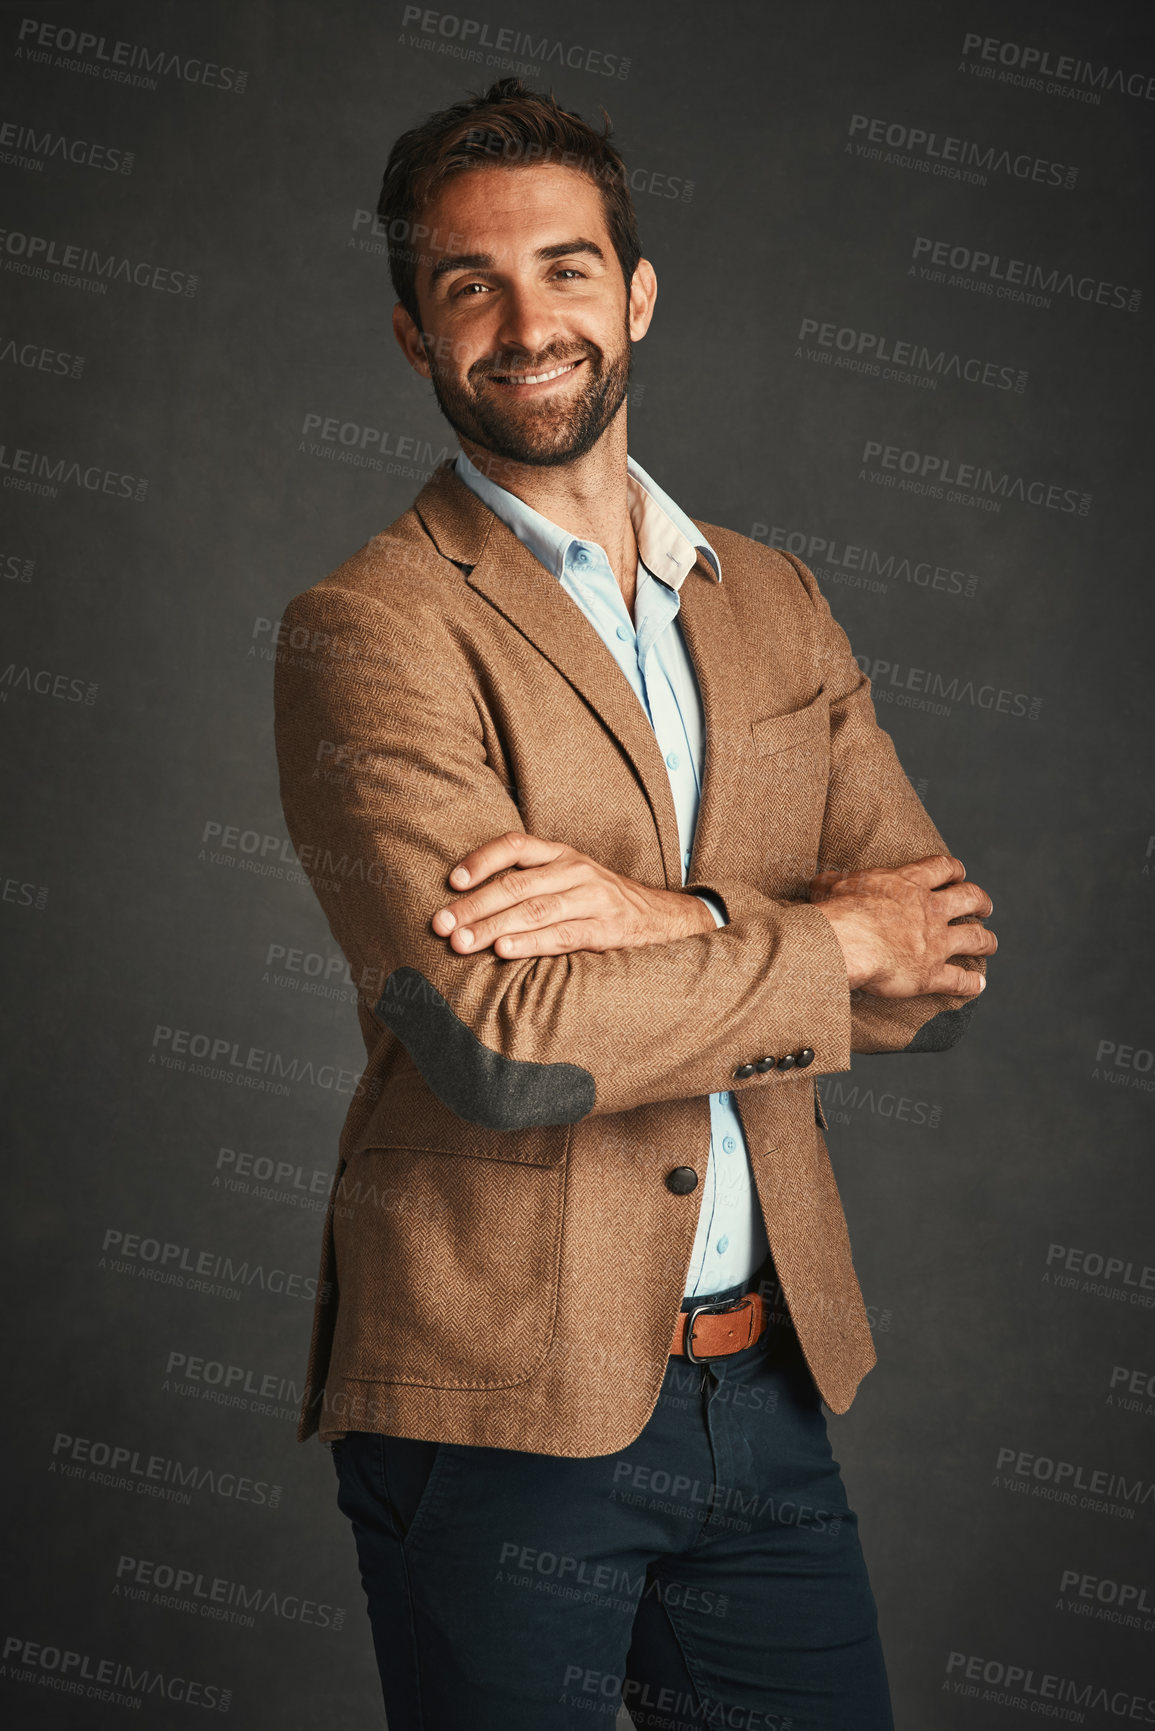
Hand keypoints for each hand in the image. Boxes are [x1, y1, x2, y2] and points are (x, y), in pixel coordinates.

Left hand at [430, 830, 715, 956]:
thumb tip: (466, 901)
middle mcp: (574, 870)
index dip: (481, 860)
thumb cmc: (596, 899)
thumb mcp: (565, 877)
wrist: (660, 916)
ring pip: (534, 910)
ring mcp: (592, 898)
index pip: (515, 845)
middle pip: (515, 885)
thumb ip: (526, 882)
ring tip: (462, 943)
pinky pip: (563, 935)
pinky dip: (531, 943)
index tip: (452, 881)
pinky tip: (505, 951)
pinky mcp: (606, 929)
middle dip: (473, 906)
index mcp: (559, 853)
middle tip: (441, 926)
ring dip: (493, 928)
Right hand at [808, 853, 994, 996]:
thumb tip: (823, 880)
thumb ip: (836, 882)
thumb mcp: (833, 885)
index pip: (942, 868)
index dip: (954, 870)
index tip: (959, 874)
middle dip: (981, 902)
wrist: (846, 942)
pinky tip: (978, 985)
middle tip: (984, 907)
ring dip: (987, 940)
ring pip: (975, 938)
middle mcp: (930, 909)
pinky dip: (972, 983)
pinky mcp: (932, 973)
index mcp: (908, 884)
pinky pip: (960, 979)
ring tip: (991, 942)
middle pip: (970, 898)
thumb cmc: (837, 912)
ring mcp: (935, 942)